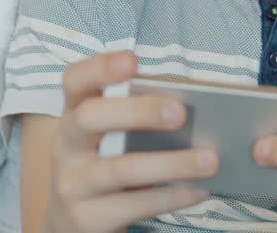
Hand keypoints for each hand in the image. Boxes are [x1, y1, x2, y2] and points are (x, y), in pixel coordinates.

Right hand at [39, 52, 218, 232]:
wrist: (73, 221)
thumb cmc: (105, 166)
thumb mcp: (108, 139)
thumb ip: (135, 118)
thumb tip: (191, 106)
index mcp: (74, 115)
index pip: (74, 81)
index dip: (99, 67)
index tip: (133, 60)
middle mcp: (66, 146)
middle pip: (91, 117)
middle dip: (138, 111)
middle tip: (182, 114)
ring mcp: (72, 184)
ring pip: (120, 169)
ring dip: (171, 163)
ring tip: (210, 160)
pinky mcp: (86, 218)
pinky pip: (134, 206)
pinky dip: (172, 196)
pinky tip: (199, 189)